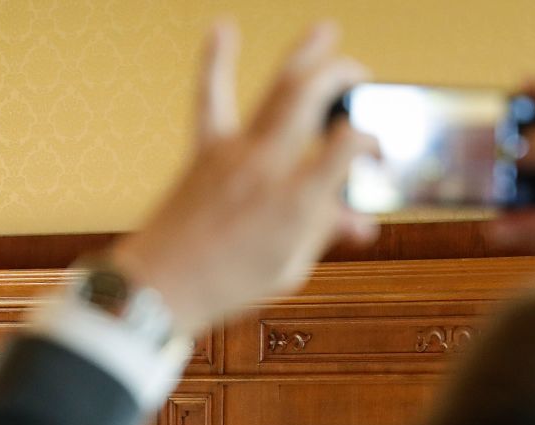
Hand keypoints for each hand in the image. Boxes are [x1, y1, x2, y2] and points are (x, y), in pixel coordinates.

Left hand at [107, 21, 378, 337]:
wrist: (161, 286)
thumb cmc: (225, 286)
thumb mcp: (288, 269)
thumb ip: (323, 233)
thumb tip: (357, 221)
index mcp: (296, 202)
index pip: (348, 146)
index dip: (370, 139)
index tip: (373, 148)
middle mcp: (268, 167)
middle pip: (312, 97)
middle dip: (344, 75)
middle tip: (360, 76)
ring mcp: (235, 152)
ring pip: (276, 87)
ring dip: (305, 52)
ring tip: (325, 30)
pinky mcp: (205, 150)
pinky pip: (211, 97)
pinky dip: (215, 61)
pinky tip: (222, 28)